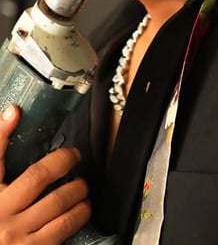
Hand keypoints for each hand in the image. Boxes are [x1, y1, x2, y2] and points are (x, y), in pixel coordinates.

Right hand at [0, 105, 90, 243]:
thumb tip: (12, 115)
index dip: (2, 132)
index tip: (15, 113)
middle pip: (37, 177)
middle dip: (63, 161)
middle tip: (74, 156)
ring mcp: (15, 236)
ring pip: (57, 202)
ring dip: (77, 189)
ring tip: (82, 185)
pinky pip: (63, 227)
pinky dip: (78, 214)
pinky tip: (81, 208)